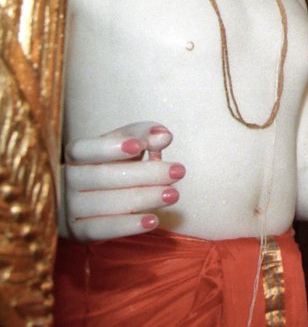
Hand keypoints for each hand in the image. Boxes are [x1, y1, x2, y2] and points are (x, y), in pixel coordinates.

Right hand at [61, 122, 183, 241]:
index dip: (109, 148)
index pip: (83, 150)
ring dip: (144, 198)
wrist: (90, 201)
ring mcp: (71, 208)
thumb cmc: (114, 165)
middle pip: (103, 177)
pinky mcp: (79, 231)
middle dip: (145, 174)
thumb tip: (164, 136)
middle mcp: (69, 180)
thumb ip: (144, 135)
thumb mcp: (126, 146)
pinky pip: (101, 229)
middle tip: (179, 171)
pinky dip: (128, 225)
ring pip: (106, 204)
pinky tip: (153, 220)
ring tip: (173, 194)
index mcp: (76, 156)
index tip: (139, 146)